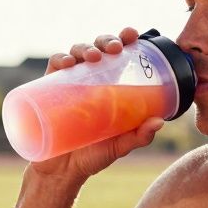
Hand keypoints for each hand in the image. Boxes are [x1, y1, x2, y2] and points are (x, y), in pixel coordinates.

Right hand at [29, 27, 163, 180]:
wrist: (61, 173)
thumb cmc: (92, 156)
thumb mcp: (119, 146)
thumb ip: (138, 137)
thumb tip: (160, 122)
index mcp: (108, 86)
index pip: (117, 56)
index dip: (124, 39)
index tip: (132, 35)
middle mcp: (88, 81)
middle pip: (98, 49)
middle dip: (106, 41)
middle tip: (115, 48)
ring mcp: (67, 84)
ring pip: (76, 53)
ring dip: (85, 47)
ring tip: (94, 56)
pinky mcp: (47, 91)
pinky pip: (53, 67)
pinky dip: (60, 60)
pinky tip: (68, 63)